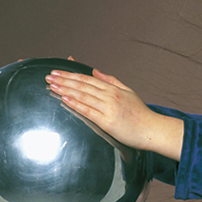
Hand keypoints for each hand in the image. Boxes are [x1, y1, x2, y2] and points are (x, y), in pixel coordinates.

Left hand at [46, 68, 182, 159]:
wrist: (152, 129)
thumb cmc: (141, 114)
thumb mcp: (128, 91)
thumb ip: (111, 80)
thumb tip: (96, 72)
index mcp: (113, 89)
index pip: (87, 79)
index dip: (70, 74)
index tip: (58, 72)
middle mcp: (109, 96)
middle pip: (82, 85)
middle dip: (64, 80)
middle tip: (49, 76)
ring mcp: (108, 108)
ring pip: (82, 96)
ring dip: (65, 90)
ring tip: (52, 85)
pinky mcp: (107, 122)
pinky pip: (88, 111)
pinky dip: (75, 104)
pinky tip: (64, 99)